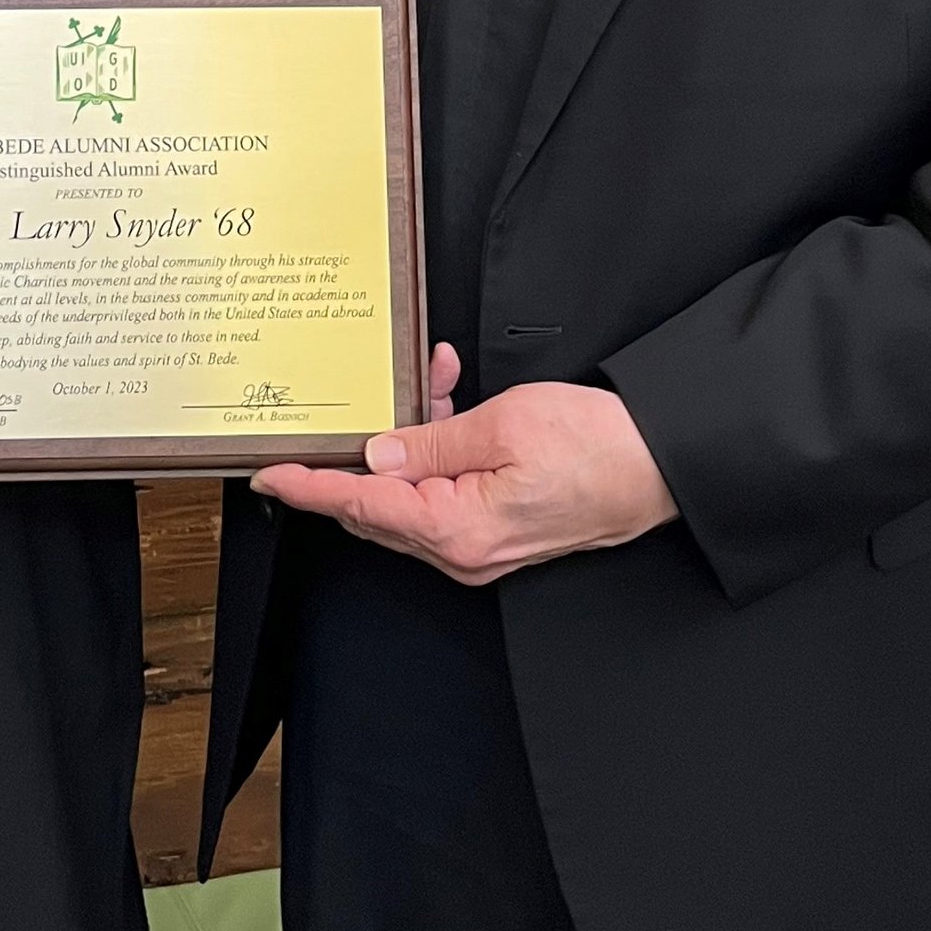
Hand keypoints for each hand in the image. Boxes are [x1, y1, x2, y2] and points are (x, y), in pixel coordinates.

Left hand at [252, 382, 675, 586]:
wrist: (661, 466)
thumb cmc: (598, 447)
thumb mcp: (506, 424)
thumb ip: (433, 440)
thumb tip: (379, 450)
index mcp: (456, 530)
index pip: (361, 505)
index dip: (309, 486)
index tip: (269, 472)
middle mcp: (462, 550)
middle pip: (378, 503)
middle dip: (365, 442)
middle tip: (349, 399)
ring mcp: (479, 545)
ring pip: (412, 489)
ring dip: (413, 432)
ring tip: (437, 379)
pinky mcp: (496, 528)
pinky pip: (445, 489)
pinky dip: (440, 446)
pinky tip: (453, 401)